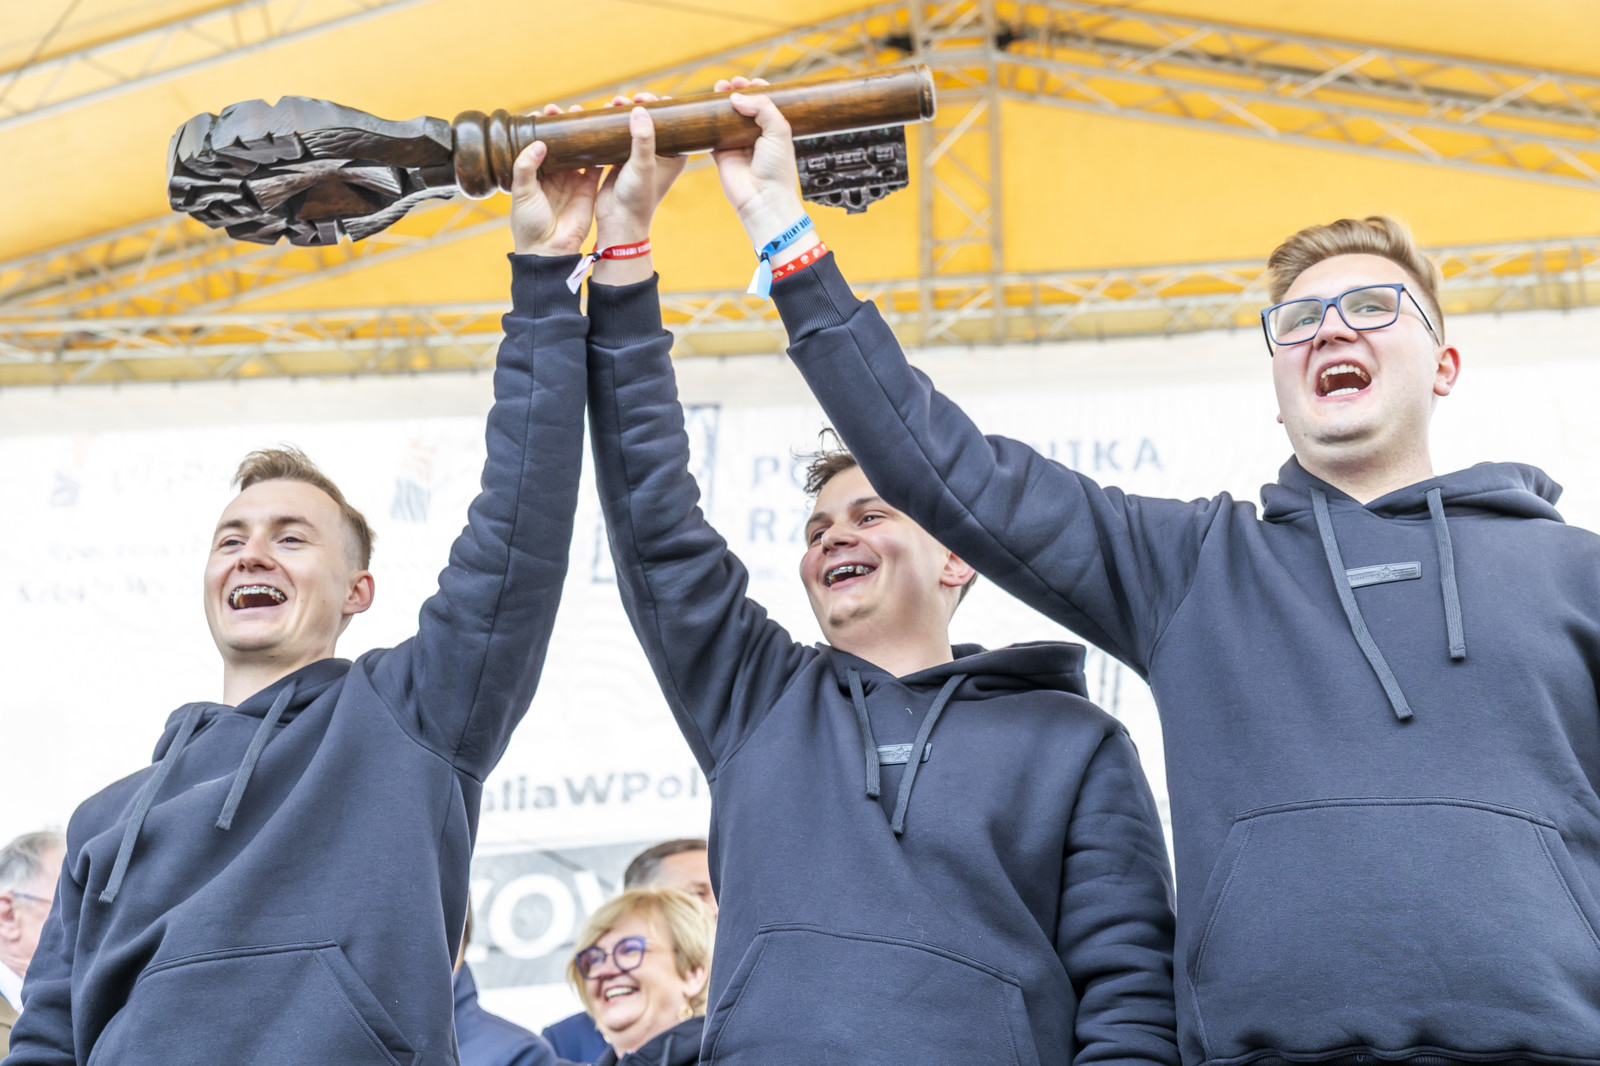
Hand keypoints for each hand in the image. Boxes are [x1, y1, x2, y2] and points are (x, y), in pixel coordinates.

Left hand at [510, 104, 601, 255]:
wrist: (548, 250)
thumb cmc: (529, 224)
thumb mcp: (522, 193)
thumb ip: (526, 167)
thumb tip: (540, 143)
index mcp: (534, 173)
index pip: (538, 144)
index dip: (543, 128)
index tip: (546, 112)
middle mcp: (554, 175)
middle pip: (562, 145)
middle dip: (566, 127)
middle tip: (572, 111)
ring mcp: (571, 181)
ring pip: (579, 153)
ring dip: (583, 137)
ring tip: (587, 118)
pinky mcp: (587, 190)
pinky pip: (595, 168)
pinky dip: (600, 154)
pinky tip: (604, 140)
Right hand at [595, 93, 687, 245]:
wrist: (618, 222)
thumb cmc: (637, 198)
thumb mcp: (643, 166)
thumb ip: (643, 139)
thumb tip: (640, 109)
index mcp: (675, 154)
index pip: (671, 120)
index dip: (659, 104)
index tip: (642, 97)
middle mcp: (660, 154)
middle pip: (651, 120)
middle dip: (637, 105)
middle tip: (623, 100)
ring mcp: (640, 156)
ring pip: (633, 126)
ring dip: (622, 113)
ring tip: (611, 104)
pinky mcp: (622, 160)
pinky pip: (618, 136)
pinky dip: (611, 125)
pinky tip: (601, 116)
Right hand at [712, 77, 810, 251]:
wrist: (763, 199)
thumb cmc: (777, 169)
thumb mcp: (779, 131)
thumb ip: (762, 107)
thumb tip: (735, 97)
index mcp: (773, 131)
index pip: (765, 105)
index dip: (757, 90)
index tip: (752, 81)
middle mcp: (755, 137)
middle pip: (744, 108)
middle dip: (737, 92)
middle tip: (732, 82)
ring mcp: (737, 145)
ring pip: (726, 117)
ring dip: (721, 102)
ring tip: (719, 88)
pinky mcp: (721, 154)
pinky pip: (711, 133)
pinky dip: (707, 120)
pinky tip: (704, 107)